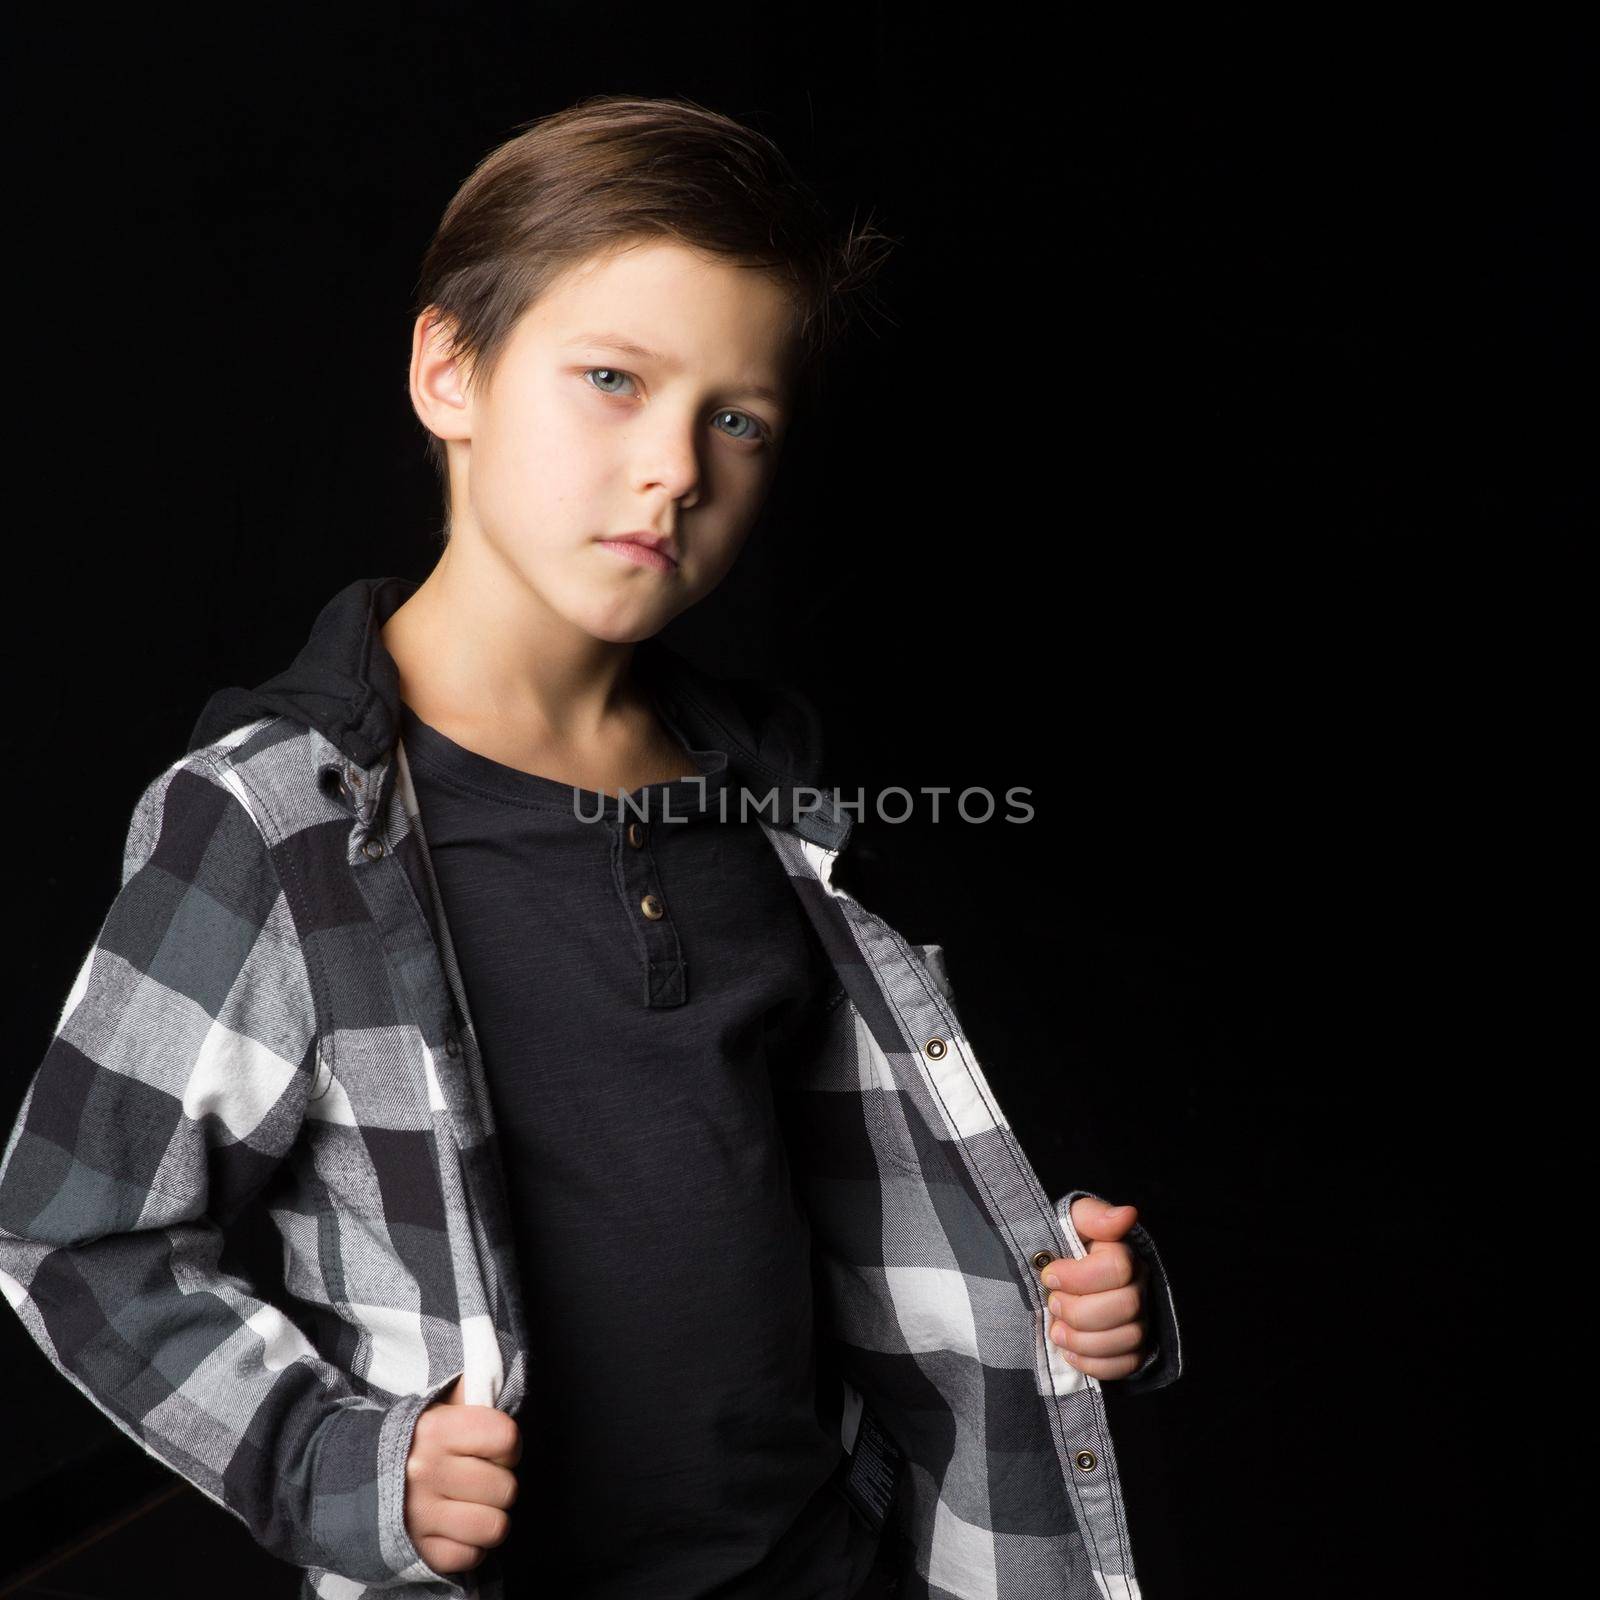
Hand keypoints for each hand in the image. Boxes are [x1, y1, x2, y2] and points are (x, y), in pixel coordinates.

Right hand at [404, 1373, 521, 1573]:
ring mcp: (420, 1515)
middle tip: (479, 1481)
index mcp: (437, 1430)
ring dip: (489, 1519)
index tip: (496, 1451)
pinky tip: (455, 1530)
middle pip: (506, 1488)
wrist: (345, 1479)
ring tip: (472, 1507)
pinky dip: (469, 1547)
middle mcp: (427, 1472)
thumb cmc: (408, 1442)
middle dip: (499, 1485)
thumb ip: (468, 1397)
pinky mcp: (416, 1552)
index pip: (506, 1438)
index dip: (509, 1447)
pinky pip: (470, 1557)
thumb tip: (500, 1384)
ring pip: (494, 1527)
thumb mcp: (434, 1409)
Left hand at [1039, 1197, 1149, 1379]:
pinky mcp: (1134, 1349)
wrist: (1057, 1279)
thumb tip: (1127, 1213)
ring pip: (1127, 1339)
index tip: (1050, 1276)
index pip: (1118, 1268)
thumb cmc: (1062, 1246)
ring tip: (1056, 1331)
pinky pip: (1125, 1365)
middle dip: (1078, 1311)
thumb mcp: (1070, 1222)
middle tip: (1053, 1303)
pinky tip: (1070, 1351)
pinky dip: (1092, 1364)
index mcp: (1123, 1253)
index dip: (1078, 1276)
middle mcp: (1139, 1287)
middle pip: (1125, 1307)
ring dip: (1082, 1340)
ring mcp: (1140, 1319)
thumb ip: (1092, 1216)